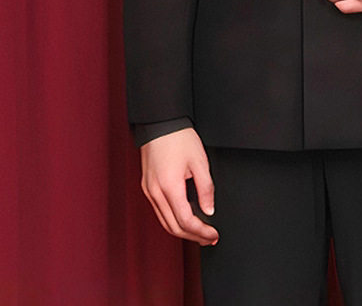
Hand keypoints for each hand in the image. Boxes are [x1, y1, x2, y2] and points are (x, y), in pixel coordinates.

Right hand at [140, 127, 218, 244]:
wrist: (160, 123)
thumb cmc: (179, 138)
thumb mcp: (199, 161)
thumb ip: (206, 188)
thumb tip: (209, 210)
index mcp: (170, 187)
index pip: (186, 221)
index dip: (201, 232)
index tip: (214, 234)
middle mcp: (156, 193)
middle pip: (173, 227)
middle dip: (193, 236)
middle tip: (209, 238)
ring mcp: (149, 191)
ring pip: (165, 222)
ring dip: (182, 231)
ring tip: (200, 233)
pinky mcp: (148, 187)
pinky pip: (160, 211)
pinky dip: (173, 220)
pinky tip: (184, 219)